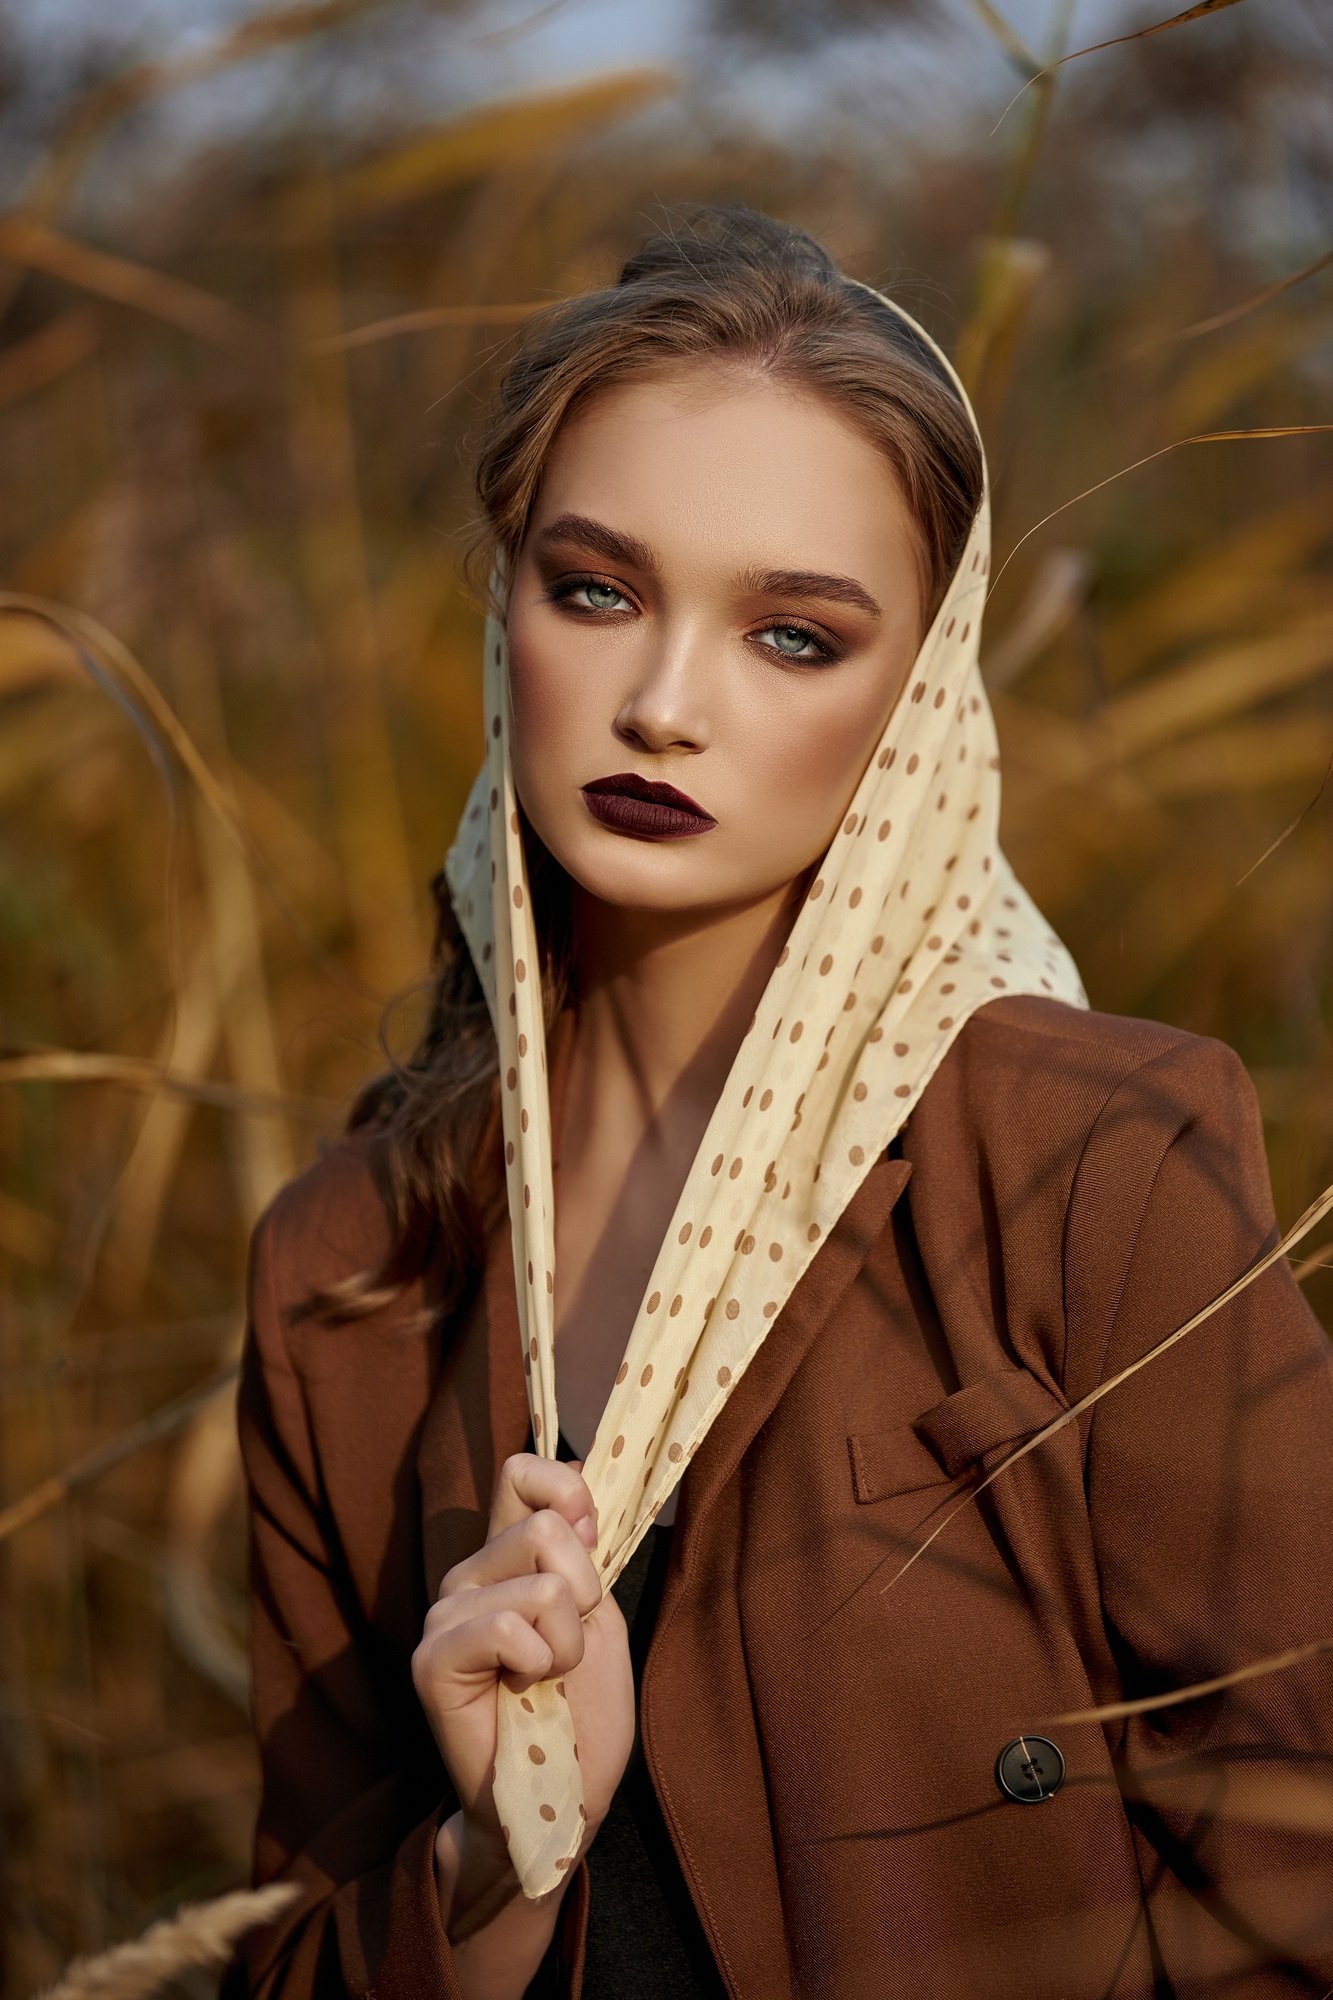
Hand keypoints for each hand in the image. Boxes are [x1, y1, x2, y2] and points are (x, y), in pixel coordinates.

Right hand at [412, 1451, 635, 1864]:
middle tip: (566, 1649)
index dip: (566, 1492)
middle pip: (544, 1526)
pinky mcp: (431, 1658)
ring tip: (545, 1677)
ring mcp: (445, 1615)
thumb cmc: (581, 1712)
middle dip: (584, 1594)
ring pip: (538, 1581)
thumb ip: (580, 1551)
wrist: (561, 1794)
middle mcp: (468, 1574)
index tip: (587, 1545)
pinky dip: (538, 1661)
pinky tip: (524, 1691)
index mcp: (506, 1557)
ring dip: (567, 1639)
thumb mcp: (601, 1617)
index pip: (520, 1472)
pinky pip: (506, 1624)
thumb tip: (569, 1481)